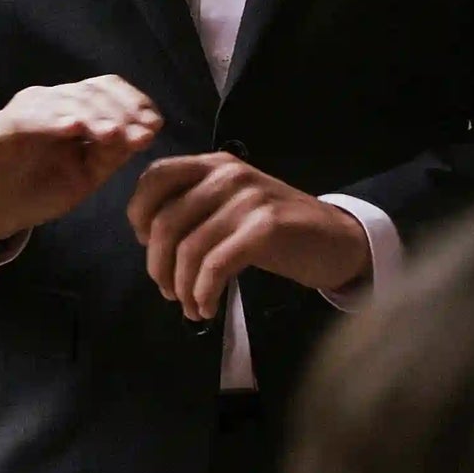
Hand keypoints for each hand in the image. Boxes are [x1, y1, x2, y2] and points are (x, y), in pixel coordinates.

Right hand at [0, 77, 164, 250]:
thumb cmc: (35, 191)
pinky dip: (53, 119)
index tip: (155, 126)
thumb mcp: (83, 176)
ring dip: (95, 115)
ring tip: (115, 133)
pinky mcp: (1, 126)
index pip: (110, 91)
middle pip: (94, 92)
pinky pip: (30, 116)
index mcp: (75, 111)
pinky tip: (74, 128)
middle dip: (122, 112)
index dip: (135, 103)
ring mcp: (27, 111)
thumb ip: (111, 155)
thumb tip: (146, 132)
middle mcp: (53, 102)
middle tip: (141, 134)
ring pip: (66, 100)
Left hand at [127, 154, 370, 321]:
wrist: (335, 239)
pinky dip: (203, 294)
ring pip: (189, 249)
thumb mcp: (231, 206)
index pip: (155, 176)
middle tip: (169, 292)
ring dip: (182, 288)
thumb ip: (194, 208)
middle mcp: (229, 173)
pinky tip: (207, 308)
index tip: (145, 244)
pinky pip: (215, 265)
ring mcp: (249, 198)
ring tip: (190, 306)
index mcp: (215, 164)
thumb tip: (146, 237)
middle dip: (158, 267)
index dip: (138, 214)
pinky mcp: (266, 227)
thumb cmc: (276, 229)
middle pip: (165, 222)